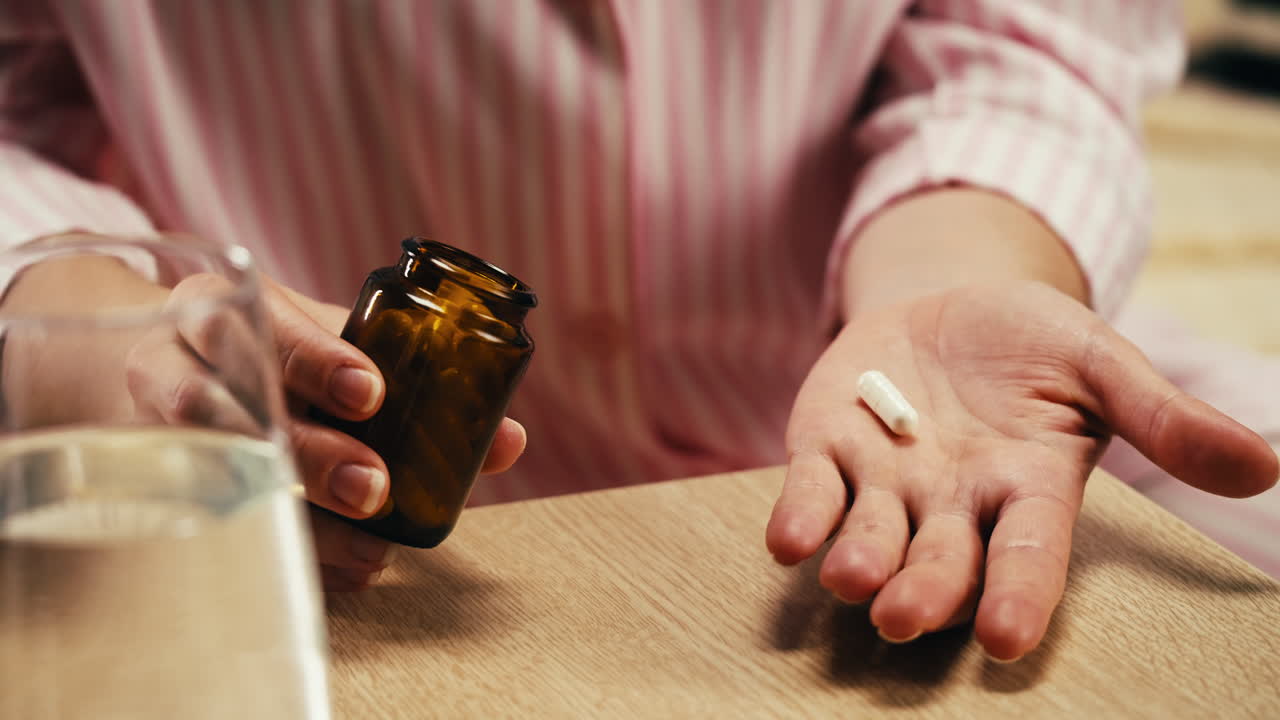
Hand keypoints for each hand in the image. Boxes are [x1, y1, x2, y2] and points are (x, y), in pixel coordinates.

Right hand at [0, 235, 525, 591]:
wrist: (164, 371)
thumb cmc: (272, 355)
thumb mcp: (332, 347)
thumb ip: (415, 382)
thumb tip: (508, 439)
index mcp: (226, 306)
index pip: (263, 325)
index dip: (318, 360)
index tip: (373, 393)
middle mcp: (174, 360)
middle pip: (224, 405)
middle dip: (306, 450)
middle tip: (374, 486)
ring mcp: (152, 426)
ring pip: (208, 468)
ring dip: (295, 508)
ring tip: (367, 545)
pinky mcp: (157, 482)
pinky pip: (213, 522)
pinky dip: (285, 547)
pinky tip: (346, 570)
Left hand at [766, 282, 1276, 660]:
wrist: (947, 304)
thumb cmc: (1033, 342)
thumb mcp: (1099, 361)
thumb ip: (1162, 415)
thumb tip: (1266, 468)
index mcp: (1026, 488)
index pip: (1028, 552)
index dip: (1018, 594)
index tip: (1005, 637)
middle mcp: (952, 502)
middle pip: (941, 559)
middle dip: (925, 590)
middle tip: (903, 618)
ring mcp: (885, 481)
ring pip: (871, 536)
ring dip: (859, 560)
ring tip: (852, 581)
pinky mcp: (825, 449)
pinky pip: (810, 491)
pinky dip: (800, 515)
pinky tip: (787, 540)